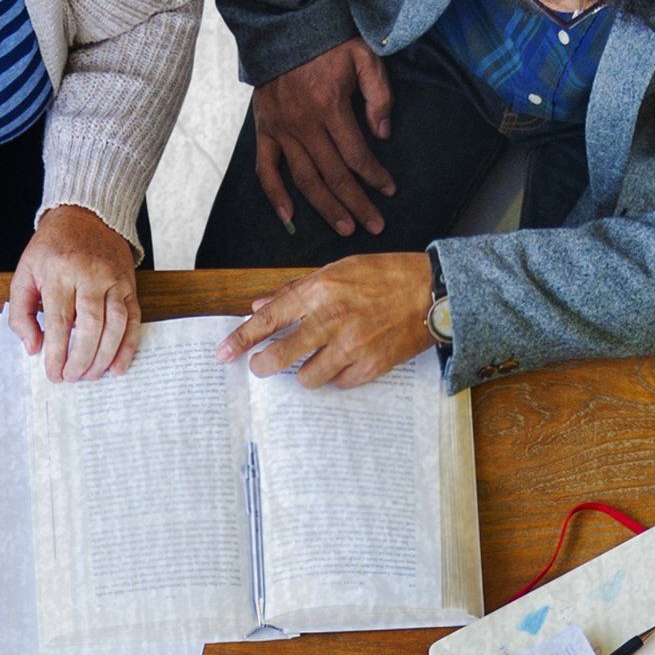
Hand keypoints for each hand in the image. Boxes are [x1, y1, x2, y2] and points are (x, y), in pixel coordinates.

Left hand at [9, 206, 141, 382]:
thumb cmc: (52, 249)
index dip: (57, 353)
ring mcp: (114, 280)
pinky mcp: (130, 285)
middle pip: (90, 326)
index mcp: (59, 272)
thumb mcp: (25, 273)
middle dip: (82, 359)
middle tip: (72, 378)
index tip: (53, 373)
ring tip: (92, 376)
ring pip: (115, 324)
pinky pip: (134, 319)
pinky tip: (118, 366)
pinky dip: (129, 346)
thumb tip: (33, 348)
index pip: (60, 321)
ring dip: (105, 356)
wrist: (86, 216)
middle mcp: (90, 275)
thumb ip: (22, 312)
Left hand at [216, 253, 431, 390]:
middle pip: (279, 356)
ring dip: (304, 372)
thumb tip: (260, 305)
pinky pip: (337, 384)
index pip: (268, 320)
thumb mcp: (338, 271)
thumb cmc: (384, 277)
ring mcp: (351, 347)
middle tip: (260, 366)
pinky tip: (344, 362)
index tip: (222, 353)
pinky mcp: (369, 367)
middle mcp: (331, 320)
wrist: (432, 292)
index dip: (240, 339)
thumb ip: (297, 291)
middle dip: (263, 365)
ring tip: (314, 360)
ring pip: (306, 377)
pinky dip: (335, 377)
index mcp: (320, 291)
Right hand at [249, 42, 394, 236]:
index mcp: (330, 107)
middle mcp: (304, 125)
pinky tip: (289, 217)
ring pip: (305, 179)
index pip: (357, 154)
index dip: (375, 176)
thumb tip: (383, 133)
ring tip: (344, 227)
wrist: (282, 25)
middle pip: (334, 175)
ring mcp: (281, 131)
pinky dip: (275, 195)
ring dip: (325, 207)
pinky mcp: (264, 130)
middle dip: (357, 203)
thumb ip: (379, 94)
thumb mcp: (364, 56)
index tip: (389, 190)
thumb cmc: (328, 41)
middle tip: (374, 225)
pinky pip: (266, 169)